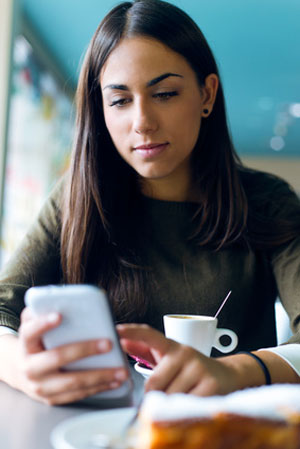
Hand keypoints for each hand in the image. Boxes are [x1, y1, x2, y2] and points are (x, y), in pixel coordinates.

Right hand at [7, 307, 127, 404]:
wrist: (20, 371)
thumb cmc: (36, 341)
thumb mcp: (33, 325)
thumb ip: (42, 312)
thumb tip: (60, 299)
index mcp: (25, 344)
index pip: (31, 332)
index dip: (43, 324)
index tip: (60, 315)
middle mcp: (30, 367)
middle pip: (57, 357)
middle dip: (85, 350)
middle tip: (109, 343)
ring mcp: (40, 386)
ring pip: (72, 382)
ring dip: (100, 376)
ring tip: (121, 370)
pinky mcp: (52, 399)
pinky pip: (77, 395)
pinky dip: (98, 388)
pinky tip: (114, 381)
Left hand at [118, 323, 238, 395]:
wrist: (227, 375)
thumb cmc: (191, 370)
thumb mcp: (169, 358)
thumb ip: (145, 351)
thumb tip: (123, 342)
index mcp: (172, 346)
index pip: (149, 335)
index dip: (132, 331)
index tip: (116, 330)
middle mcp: (184, 353)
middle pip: (154, 384)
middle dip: (155, 397)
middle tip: (164, 397)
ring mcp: (198, 368)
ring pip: (169, 397)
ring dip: (171, 405)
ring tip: (181, 398)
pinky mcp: (210, 385)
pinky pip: (185, 406)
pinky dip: (184, 411)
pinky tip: (191, 402)